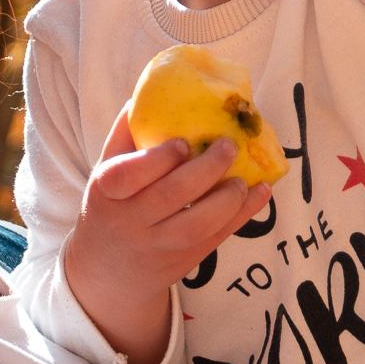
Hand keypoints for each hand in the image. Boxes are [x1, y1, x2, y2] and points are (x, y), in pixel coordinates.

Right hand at [63, 104, 271, 363]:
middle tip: (229, 146)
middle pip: (170, 197)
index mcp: (107, 193)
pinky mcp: (184, 261)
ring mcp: (159, 246)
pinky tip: (260, 193)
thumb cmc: (110, 206)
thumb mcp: (104, 172)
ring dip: (226, 199)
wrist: (108, 270)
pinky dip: (242, 216)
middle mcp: (132, 222)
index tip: (182, 142)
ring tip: (243, 178)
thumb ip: (125, 136)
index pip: (129, 175)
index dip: (159, 158)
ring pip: (196, 225)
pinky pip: (216, 239)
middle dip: (205, 170)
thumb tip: (147, 93)